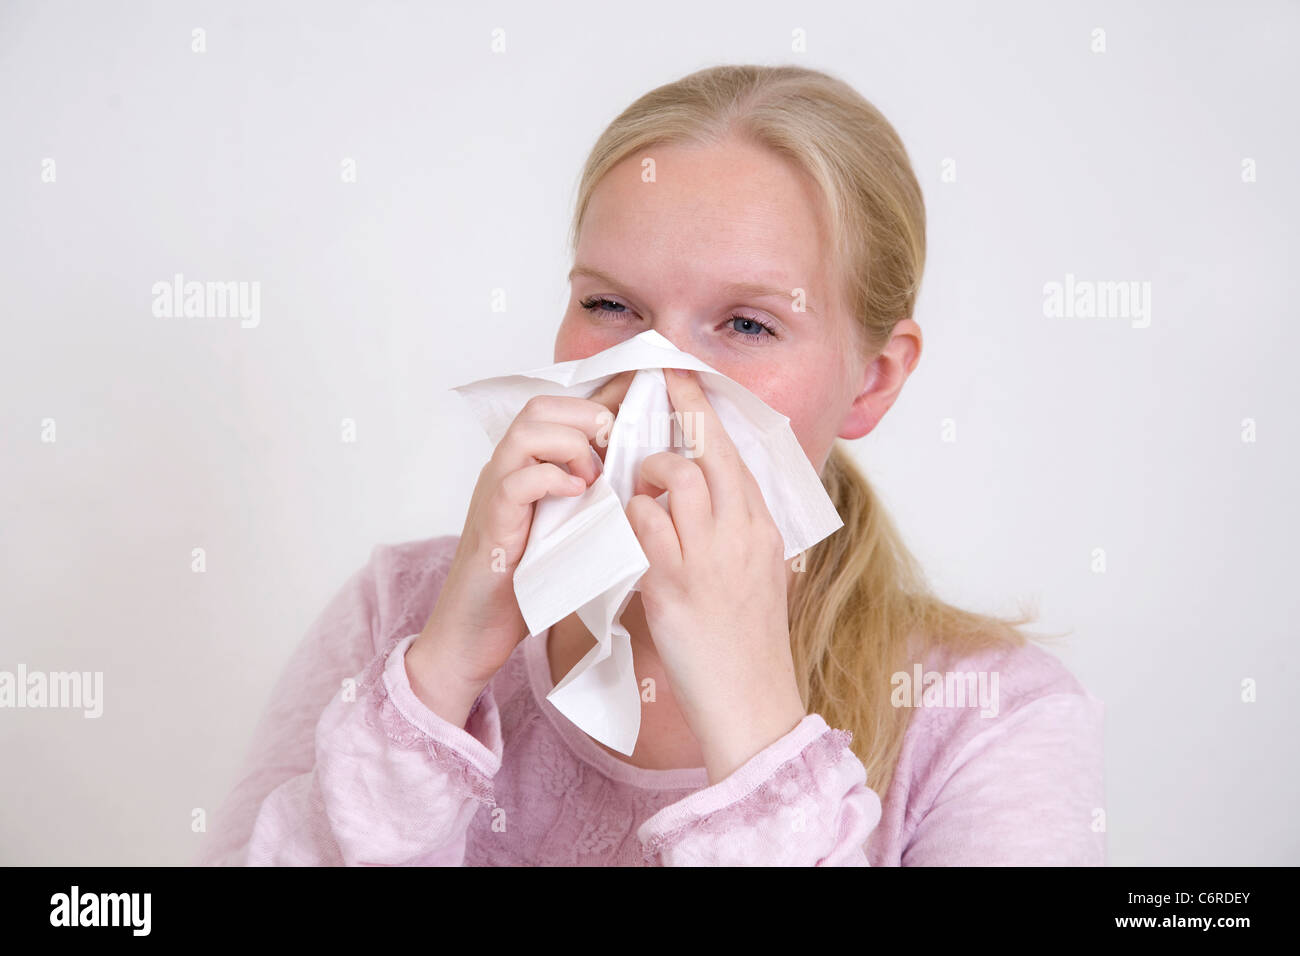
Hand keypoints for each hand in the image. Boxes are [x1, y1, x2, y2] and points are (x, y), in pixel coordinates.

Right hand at [406, 370, 634, 725]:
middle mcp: (505, 471)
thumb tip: (634, 483)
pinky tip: (575, 498)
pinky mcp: (491, 524)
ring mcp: (494, 494)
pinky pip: (516, 482)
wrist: (472, 634)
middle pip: (540, 407)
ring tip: (594, 479)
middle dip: (586, 417)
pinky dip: (551, 480)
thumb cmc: (522, 587)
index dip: (595, 408)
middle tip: (614, 453)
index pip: (555, 409)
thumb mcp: (564, 531)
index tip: (630, 430)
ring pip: (526, 432)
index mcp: (523, 468)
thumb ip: (586, 501)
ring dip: (571, 446)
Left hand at [625, 367, 806, 784]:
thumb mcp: (758, 575)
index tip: (687, 381)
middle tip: (658, 381)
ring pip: (675, 477)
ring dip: (647, 471)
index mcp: (763, 529)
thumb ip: (736, 533)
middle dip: (682, 408)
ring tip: (637, 484)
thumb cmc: (748, 643)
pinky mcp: (674, 582)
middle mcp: (742, 533)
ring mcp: (709, 555)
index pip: (735, 455)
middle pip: (710, 449)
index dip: (707, 414)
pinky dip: (629, 513)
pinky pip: (644, 522)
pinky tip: (625, 525)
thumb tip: (710, 499)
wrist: (751, 700)